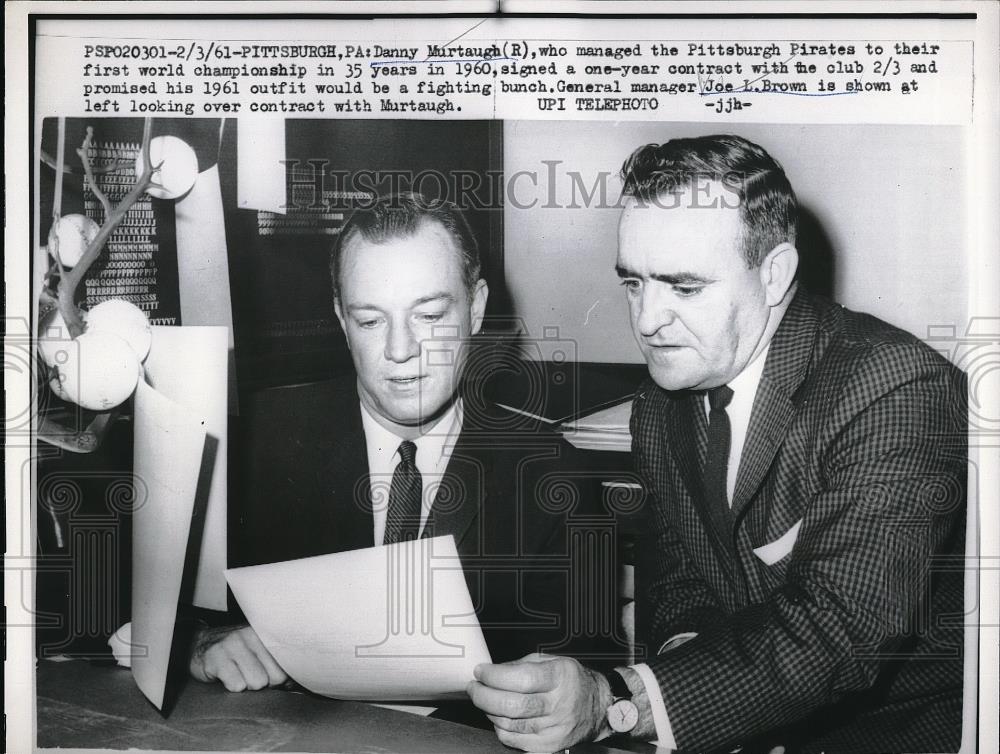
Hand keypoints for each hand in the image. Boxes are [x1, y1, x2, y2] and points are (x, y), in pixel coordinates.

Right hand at [189, 624, 286, 691]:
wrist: (198, 644)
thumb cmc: (233, 654)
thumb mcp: (256, 652)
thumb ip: (275, 664)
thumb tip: (292, 684)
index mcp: (264, 634)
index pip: (286, 664)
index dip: (280, 679)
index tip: (271, 679)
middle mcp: (251, 635)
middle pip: (274, 677)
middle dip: (264, 684)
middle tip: (249, 677)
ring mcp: (233, 644)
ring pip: (257, 682)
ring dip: (247, 686)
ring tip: (238, 676)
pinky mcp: (217, 657)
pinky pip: (237, 685)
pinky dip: (232, 687)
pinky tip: (225, 677)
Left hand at [466, 653, 610, 751]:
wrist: (598, 707)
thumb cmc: (572, 681)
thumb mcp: (551, 661)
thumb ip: (521, 665)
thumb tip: (491, 671)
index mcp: (561, 677)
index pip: (522, 678)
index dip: (495, 676)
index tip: (480, 671)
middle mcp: (559, 704)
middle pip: (512, 705)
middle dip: (484, 695)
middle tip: (474, 687)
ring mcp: (555, 728)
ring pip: (510, 724)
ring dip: (489, 711)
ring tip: (485, 700)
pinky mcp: (549, 746)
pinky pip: (514, 741)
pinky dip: (500, 729)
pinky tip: (499, 717)